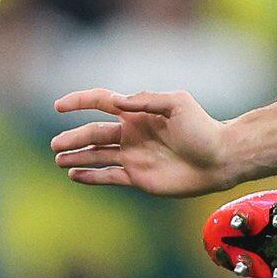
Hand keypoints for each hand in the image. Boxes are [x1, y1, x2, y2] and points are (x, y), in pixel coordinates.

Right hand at [51, 88, 233, 195]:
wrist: (220, 159)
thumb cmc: (203, 128)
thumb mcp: (178, 104)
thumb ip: (146, 100)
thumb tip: (116, 101)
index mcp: (138, 113)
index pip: (102, 102)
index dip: (79, 102)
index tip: (59, 106)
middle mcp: (132, 134)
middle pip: (93, 133)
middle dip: (73, 138)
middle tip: (56, 144)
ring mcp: (133, 156)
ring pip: (96, 155)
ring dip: (77, 157)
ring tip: (59, 159)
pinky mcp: (138, 177)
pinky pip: (108, 176)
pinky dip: (91, 176)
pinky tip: (74, 175)